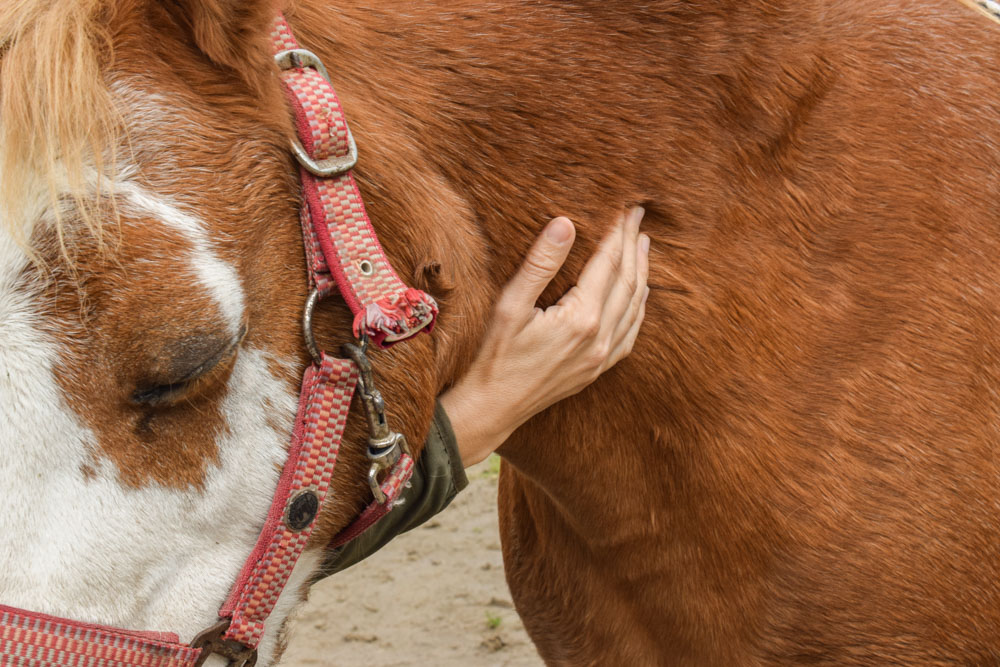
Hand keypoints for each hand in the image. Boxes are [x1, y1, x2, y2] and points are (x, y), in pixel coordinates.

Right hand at [440, 207, 650, 466]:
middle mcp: (600, 339)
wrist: (492, 408)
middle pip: (627, 281)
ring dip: (642, 273)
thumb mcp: (510, 305)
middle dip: (633, 246)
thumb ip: (541, 264)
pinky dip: (639, 308)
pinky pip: (630, 333)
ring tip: (643, 245)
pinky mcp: (597, 370)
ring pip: (634, 307)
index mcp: (581, 319)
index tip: (625, 208)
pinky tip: (640, 294)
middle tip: (638, 217)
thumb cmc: (494, 356)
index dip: (618, 233)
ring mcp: (602, 357)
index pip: (609, 263)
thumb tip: (566, 223)